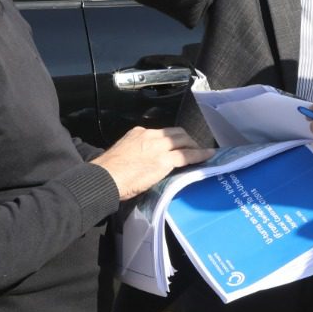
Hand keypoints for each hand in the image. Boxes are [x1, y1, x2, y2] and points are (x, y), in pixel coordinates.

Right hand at [92, 126, 213, 200]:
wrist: (104, 177)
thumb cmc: (108, 172)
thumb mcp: (122, 153)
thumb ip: (135, 153)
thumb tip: (143, 163)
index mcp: (139, 133)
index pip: (161, 133)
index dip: (171, 139)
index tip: (175, 146)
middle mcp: (150, 136)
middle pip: (175, 133)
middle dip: (186, 140)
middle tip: (192, 148)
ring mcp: (158, 147)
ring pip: (183, 140)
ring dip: (193, 146)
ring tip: (201, 152)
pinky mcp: (164, 160)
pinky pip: (187, 155)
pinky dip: (199, 154)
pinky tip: (208, 156)